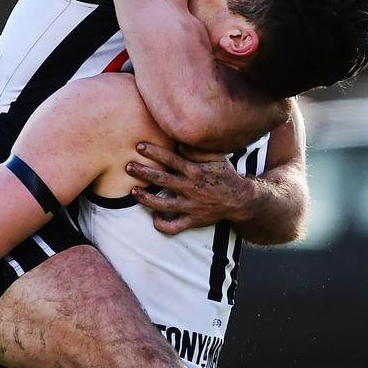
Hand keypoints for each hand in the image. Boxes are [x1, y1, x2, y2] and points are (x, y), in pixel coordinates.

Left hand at [126, 142, 252, 233]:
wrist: (239, 200)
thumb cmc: (224, 176)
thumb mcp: (216, 158)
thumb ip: (197, 149)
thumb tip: (178, 141)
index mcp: (195, 172)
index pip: (170, 159)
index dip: (154, 152)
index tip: (139, 147)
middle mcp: (191, 189)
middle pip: (162, 180)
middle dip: (143, 172)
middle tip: (128, 167)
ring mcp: (190, 207)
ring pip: (162, 205)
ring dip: (145, 198)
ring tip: (134, 191)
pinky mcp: (192, 221)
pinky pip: (172, 227)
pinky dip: (160, 223)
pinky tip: (154, 215)